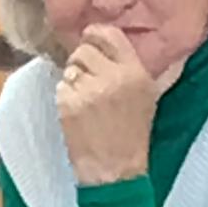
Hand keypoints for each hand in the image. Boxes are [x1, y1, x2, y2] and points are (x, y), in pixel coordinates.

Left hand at [58, 26, 181, 184]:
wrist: (115, 170)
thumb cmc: (131, 136)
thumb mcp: (146, 96)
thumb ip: (130, 69)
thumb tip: (108, 48)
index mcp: (135, 72)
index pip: (110, 36)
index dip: (95, 37)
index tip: (89, 41)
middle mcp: (112, 78)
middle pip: (84, 51)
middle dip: (81, 62)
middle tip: (86, 80)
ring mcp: (88, 91)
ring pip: (70, 69)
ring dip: (73, 81)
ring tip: (84, 100)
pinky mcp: (69, 106)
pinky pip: (60, 88)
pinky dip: (64, 97)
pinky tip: (76, 112)